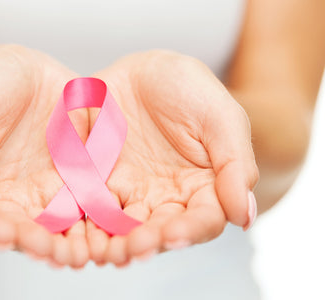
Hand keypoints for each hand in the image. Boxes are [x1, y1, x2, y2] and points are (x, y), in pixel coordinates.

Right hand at [0, 45, 89, 267]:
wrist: (26, 71)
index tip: (3, 235)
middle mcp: (10, 200)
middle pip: (19, 231)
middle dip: (33, 242)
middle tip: (47, 248)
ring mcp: (46, 194)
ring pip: (56, 227)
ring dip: (67, 242)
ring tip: (79, 252)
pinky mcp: (78, 183)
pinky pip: (88, 206)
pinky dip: (95, 220)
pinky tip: (106, 227)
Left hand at [87, 51, 258, 265]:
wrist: (142, 71)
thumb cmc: (188, 89)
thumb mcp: (220, 116)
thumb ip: (235, 164)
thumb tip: (244, 217)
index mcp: (203, 187)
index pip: (203, 219)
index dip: (190, 230)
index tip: (175, 234)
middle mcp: (167, 198)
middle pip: (160, 231)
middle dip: (148, 242)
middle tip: (134, 248)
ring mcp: (130, 193)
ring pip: (124, 227)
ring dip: (116, 242)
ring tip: (107, 251)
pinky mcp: (98, 184)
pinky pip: (91, 207)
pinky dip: (86, 224)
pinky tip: (80, 234)